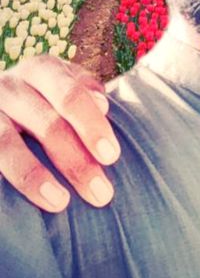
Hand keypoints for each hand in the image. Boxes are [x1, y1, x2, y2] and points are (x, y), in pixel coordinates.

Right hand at [0, 55, 119, 211]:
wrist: (1, 103)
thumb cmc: (46, 100)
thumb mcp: (66, 87)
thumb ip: (86, 95)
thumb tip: (102, 106)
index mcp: (42, 70)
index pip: (70, 95)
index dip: (91, 126)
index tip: (112, 157)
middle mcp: (10, 86)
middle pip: (46, 124)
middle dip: (76, 162)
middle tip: (102, 194)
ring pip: (6, 145)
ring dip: (34, 176)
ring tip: (60, 203)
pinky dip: (4, 180)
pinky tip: (14, 207)